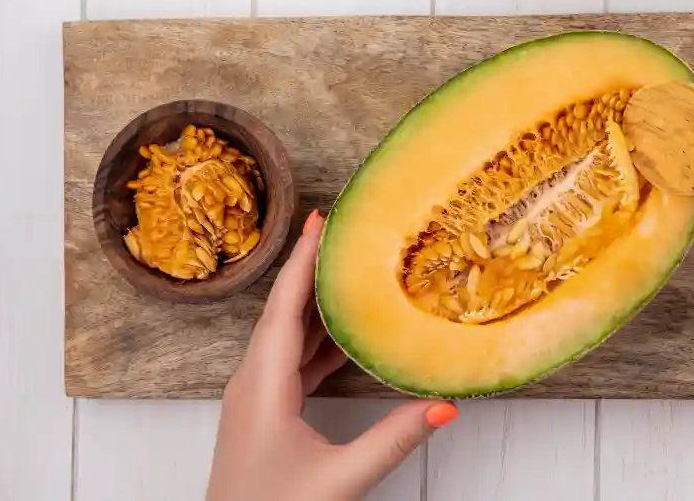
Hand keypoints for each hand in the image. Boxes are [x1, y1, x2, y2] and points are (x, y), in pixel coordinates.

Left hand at [206, 210, 458, 500]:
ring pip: (285, 334)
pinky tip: (343, 334)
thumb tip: (442, 404)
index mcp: (261, 387)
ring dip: (315, 303)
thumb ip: (393, 440)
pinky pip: (288, 359)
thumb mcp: (340, 478)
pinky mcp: (262, 411)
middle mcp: (251, 383)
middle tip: (342, 232)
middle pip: (283, 311)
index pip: (284, 308)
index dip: (301, 260)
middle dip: (311, 268)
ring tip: (349, 271)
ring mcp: (254, 397)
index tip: (319, 219)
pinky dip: (315, 338)